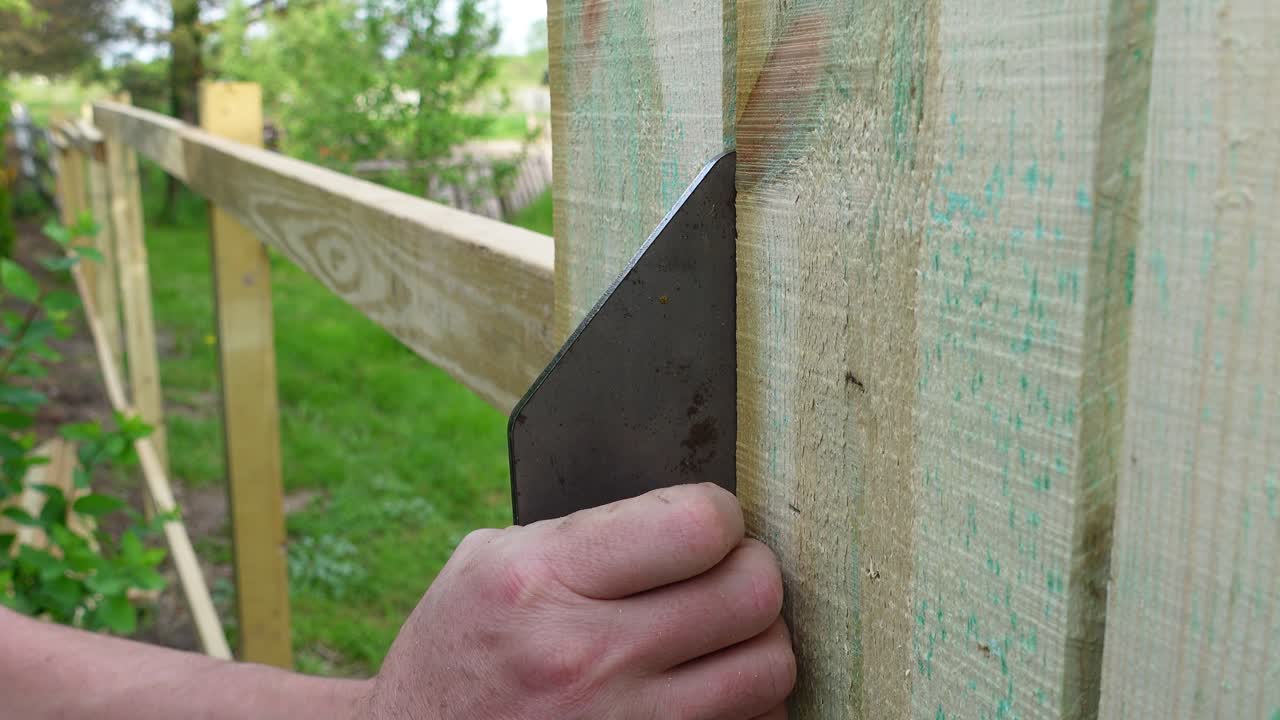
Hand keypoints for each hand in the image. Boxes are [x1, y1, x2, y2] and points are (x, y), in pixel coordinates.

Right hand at [366, 483, 793, 719]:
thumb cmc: (459, 651)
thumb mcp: (487, 565)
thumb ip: (582, 531)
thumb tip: (688, 505)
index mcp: (542, 581)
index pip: (696, 527)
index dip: (719, 514)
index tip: (709, 523)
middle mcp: (587, 657)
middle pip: (752, 594)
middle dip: (751, 572)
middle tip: (727, 573)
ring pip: (771, 668)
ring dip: (758, 642)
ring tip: (722, 634)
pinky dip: (748, 704)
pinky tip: (711, 689)